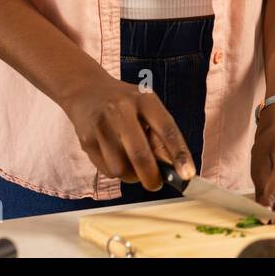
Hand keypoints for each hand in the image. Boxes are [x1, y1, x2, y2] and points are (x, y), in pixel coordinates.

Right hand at [59, 74, 194, 190]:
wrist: (87, 91)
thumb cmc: (125, 104)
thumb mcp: (147, 108)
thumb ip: (160, 135)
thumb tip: (173, 168)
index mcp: (145, 100)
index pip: (167, 129)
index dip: (179, 154)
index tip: (188, 174)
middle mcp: (122, 110)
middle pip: (139, 154)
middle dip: (151, 176)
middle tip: (157, 184)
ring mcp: (101, 125)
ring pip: (120, 168)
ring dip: (131, 175)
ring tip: (132, 164)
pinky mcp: (86, 140)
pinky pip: (106, 170)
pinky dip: (116, 172)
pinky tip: (116, 158)